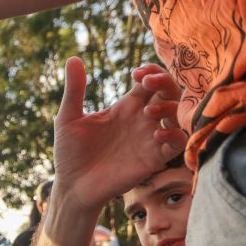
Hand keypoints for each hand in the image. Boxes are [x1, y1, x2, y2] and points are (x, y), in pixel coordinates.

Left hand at [52, 59, 186, 212]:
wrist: (72, 187)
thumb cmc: (69, 154)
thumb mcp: (68, 119)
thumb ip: (74, 90)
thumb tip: (72, 58)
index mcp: (125, 107)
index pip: (150, 81)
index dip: (151, 72)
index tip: (137, 74)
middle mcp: (141, 120)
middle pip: (168, 93)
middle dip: (164, 82)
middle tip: (148, 83)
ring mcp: (149, 139)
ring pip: (176, 115)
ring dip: (169, 108)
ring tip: (148, 113)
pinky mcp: (153, 159)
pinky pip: (177, 144)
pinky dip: (174, 136)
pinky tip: (157, 134)